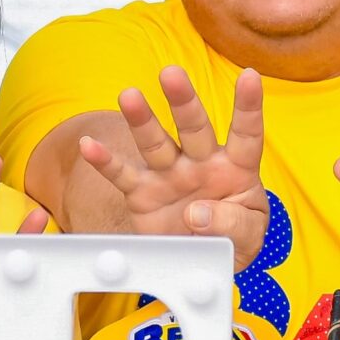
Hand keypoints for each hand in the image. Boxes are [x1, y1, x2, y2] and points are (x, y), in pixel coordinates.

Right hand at [76, 67, 271, 271]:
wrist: (200, 265)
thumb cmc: (232, 241)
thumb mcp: (249, 238)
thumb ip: (234, 225)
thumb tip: (198, 213)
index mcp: (236, 168)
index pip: (245, 134)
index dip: (248, 106)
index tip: (249, 76)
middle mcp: (201, 164)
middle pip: (194, 128)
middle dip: (183, 101)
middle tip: (171, 74)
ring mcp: (169, 176)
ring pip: (155, 143)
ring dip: (142, 121)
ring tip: (129, 95)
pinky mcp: (143, 194)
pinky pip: (123, 176)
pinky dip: (106, 162)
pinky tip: (90, 145)